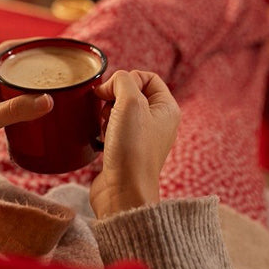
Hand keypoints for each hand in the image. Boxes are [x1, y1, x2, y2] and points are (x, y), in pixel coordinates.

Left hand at [0, 39, 52, 181]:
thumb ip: (14, 110)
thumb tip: (48, 100)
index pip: (8, 48)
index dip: (31, 43)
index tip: (54, 44)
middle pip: (15, 64)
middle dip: (38, 62)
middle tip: (63, 65)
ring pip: (16, 84)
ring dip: (34, 83)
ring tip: (59, 84)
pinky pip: (15, 102)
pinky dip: (30, 102)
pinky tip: (45, 108)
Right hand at [89, 70, 179, 218]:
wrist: (124, 192)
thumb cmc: (133, 149)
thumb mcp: (130, 102)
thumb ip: (122, 81)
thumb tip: (109, 86)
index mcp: (167, 108)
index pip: (147, 77)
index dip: (127, 78)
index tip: (110, 92)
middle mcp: (158, 121)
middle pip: (132, 92)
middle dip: (113, 97)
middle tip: (108, 111)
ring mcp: (143, 137)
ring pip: (119, 110)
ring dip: (106, 113)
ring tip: (105, 127)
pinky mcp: (127, 150)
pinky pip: (112, 128)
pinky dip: (103, 129)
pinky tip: (101, 139)